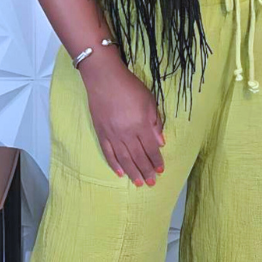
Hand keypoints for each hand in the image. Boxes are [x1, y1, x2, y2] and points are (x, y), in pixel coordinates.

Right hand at [78, 51, 165, 186]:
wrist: (104, 79)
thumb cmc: (130, 87)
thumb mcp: (149, 101)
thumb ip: (155, 123)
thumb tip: (160, 142)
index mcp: (140, 125)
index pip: (151, 148)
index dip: (156, 160)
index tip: (161, 170)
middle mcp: (126, 133)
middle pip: (138, 156)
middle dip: (146, 171)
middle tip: (151, 183)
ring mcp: (112, 134)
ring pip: (124, 158)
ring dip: (132, 172)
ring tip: (138, 183)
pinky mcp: (101, 133)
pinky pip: (108, 152)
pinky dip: (114, 164)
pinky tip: (120, 172)